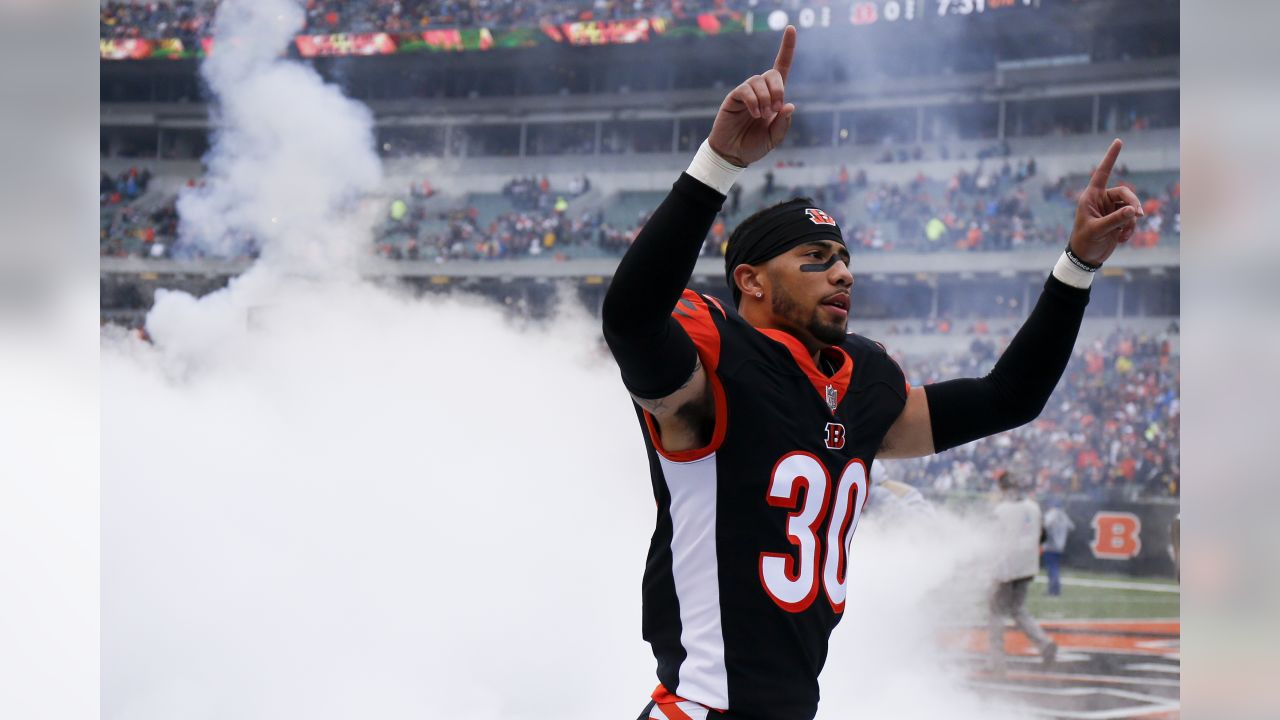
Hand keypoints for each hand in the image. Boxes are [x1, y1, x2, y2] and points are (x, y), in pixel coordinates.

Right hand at [707, 25, 796, 167]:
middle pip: (773, 73)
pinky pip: (745, 90)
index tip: (790, 28)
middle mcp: (761, 91)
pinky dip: (753, 101)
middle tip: (774, 109)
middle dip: (778, 89)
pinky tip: (754, 113)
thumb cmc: (754, 146)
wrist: (733, 154)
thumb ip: (783, 123)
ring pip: (759, 81)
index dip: (787, 48)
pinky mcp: (733, 97)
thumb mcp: (774, 138)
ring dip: (765, 98)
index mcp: (774, 97)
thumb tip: (789, 104)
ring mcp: (746, 93)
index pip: (782, 67)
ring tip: (762, 116)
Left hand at [1068, 139, 1143, 266]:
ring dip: (1131, 221)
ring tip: (1122, 234)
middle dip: (1133, 204)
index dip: (1111, 157)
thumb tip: (1134, 210)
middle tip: (1138, 216)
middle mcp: (1102, 200)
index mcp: (1091, 197)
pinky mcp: (1118, 220)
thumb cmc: (1085, 242)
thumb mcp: (1098, 230)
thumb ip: (1115, 220)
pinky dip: (1130, 229)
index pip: (1102, 173)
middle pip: (1126, 194)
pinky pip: (1131, 219)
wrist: (1086, 258)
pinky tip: (1122, 239)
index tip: (1118, 141)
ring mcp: (1111, 210)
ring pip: (1131, 208)